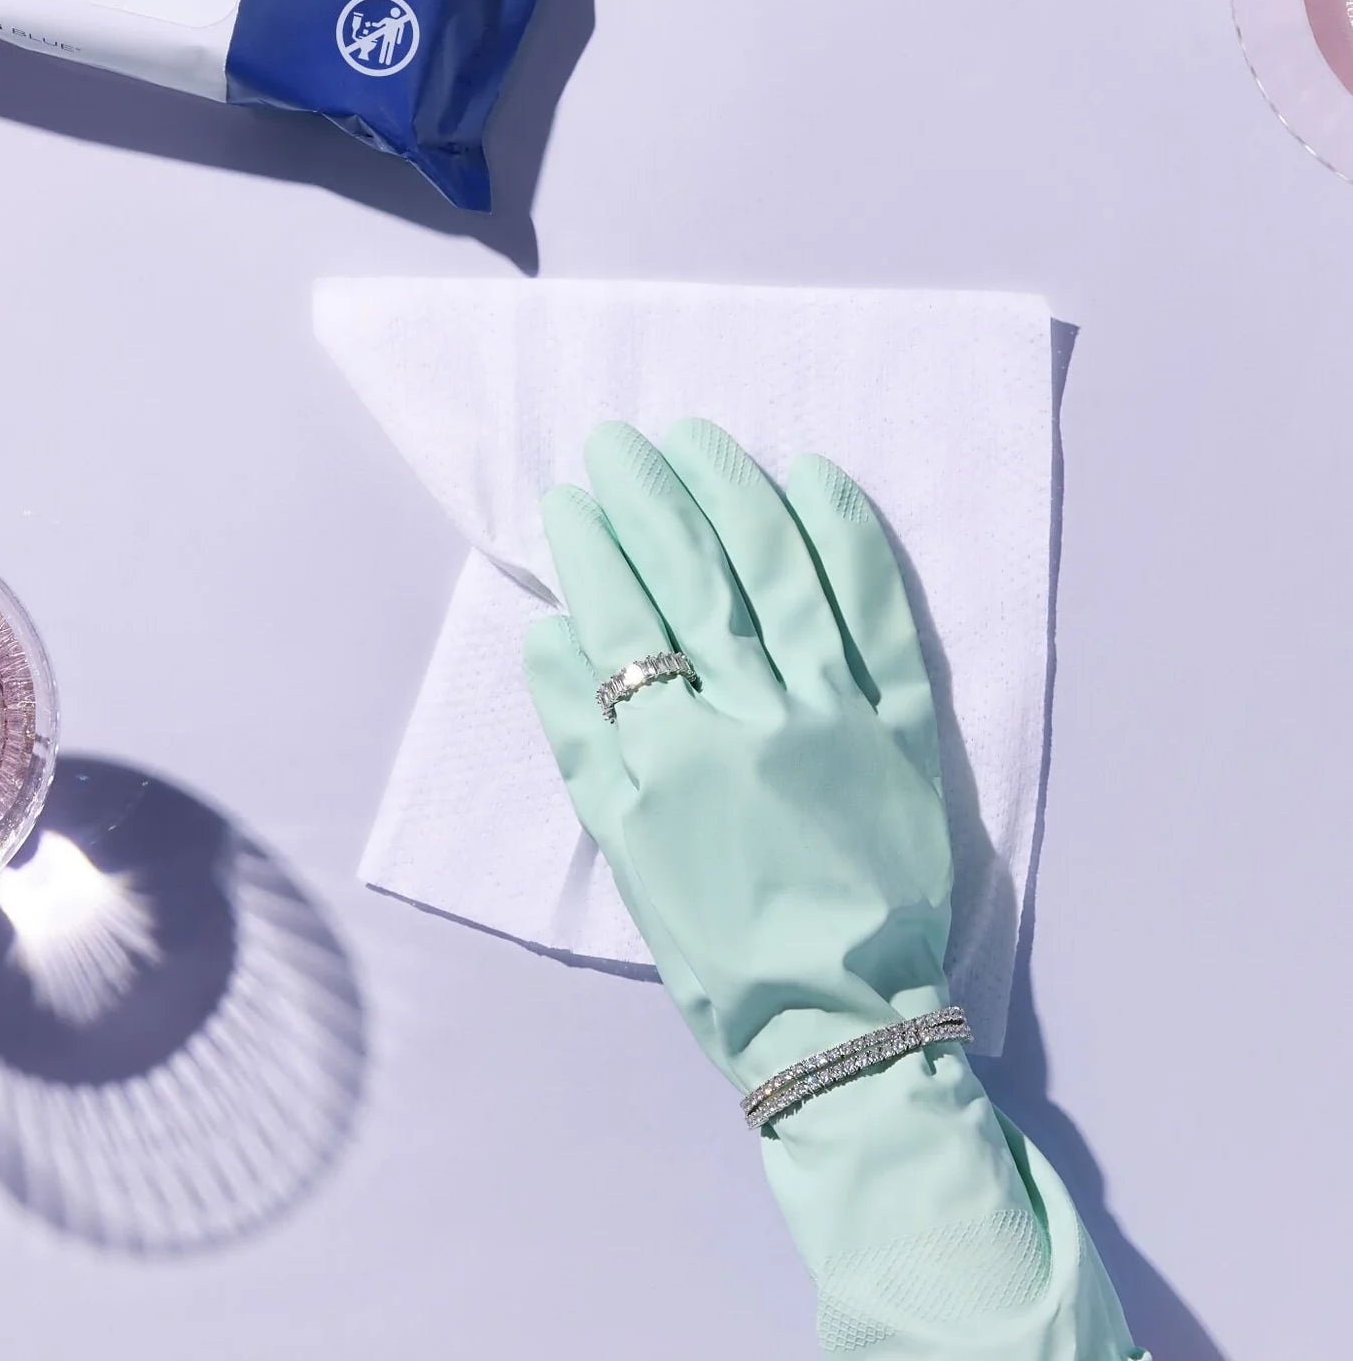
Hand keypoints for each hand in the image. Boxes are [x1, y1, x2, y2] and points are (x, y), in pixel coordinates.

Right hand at [525, 418, 954, 1091]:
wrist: (844, 1019)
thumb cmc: (717, 944)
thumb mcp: (621, 855)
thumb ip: (581, 742)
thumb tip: (551, 635)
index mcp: (674, 752)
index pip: (622, 619)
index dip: (592, 548)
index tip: (569, 494)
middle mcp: (753, 712)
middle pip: (695, 576)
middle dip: (650, 496)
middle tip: (619, 440)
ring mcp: (836, 709)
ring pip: (780, 572)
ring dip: (735, 492)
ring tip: (701, 438)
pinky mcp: (905, 720)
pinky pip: (880, 613)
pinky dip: (849, 540)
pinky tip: (817, 478)